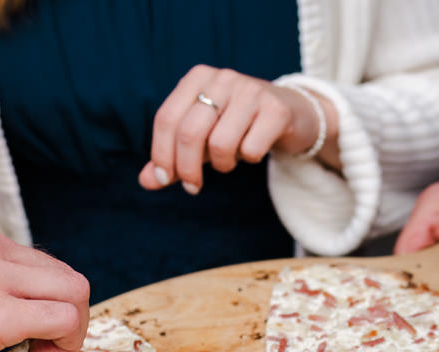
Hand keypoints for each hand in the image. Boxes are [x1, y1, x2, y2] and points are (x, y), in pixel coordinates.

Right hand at [0, 220, 89, 351]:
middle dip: (64, 312)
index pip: (30, 260)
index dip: (38, 297)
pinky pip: (64, 318)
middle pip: (60, 273)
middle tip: (42, 345)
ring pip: (73, 290)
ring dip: (72, 328)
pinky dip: (67, 342)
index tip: (26, 326)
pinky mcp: (0, 313)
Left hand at [139, 66, 338, 195]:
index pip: (167, 119)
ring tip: (229, 160)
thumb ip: (174, 156)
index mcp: (197, 78)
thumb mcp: (203, 136)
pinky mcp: (276, 110)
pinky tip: (253, 150)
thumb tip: (145, 181)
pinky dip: (248, 158)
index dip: (161, 154)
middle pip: (190, 133)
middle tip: (192, 187)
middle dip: (187, 168)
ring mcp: (251, 91)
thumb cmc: (239, 125)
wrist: (293, 113)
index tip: (164, 179)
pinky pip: (251, 149)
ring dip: (222, 164)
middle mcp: (222, 79)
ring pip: (221, 144)